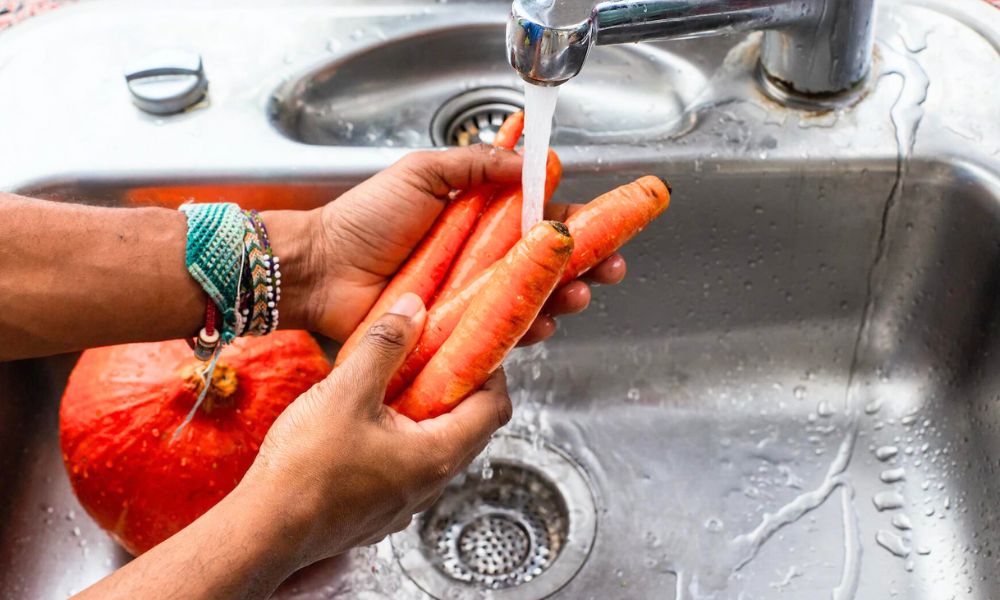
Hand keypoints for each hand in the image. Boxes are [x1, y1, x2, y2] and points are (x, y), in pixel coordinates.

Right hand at [239, 294, 511, 564]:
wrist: (264, 530)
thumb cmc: (305, 469)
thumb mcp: (346, 391)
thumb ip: (384, 345)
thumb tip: (414, 310)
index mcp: (438, 455)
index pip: (495, 408)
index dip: (491, 372)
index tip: (472, 346)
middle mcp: (430, 484)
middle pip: (469, 428)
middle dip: (456, 389)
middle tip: (433, 357)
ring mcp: (405, 502)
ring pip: (435, 448)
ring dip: (425, 414)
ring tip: (395, 384)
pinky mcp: (378, 511)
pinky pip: (405, 468)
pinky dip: (399, 439)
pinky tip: (367, 422)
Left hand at [276, 145, 626, 341]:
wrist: (322, 269)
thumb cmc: (363, 220)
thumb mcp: (423, 172)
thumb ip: (476, 164)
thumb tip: (529, 161)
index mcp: (477, 217)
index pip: (537, 219)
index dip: (574, 224)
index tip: (606, 226)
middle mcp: (479, 259)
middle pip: (545, 265)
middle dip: (585, 268)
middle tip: (609, 270)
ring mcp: (469, 298)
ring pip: (530, 301)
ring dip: (563, 300)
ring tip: (577, 297)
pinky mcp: (456, 331)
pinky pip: (500, 335)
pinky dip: (527, 332)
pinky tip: (542, 326)